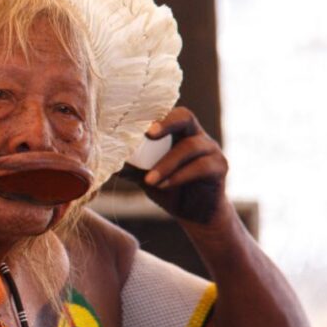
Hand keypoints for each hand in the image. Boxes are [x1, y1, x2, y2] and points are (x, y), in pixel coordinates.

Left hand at [131, 107, 227, 224]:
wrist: (193, 213)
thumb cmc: (168, 188)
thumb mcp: (146, 176)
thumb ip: (131, 166)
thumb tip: (105, 161)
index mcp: (177, 131)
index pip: (168, 113)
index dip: (155, 115)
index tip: (138, 125)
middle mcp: (196, 134)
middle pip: (185, 117)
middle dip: (167, 123)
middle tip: (149, 133)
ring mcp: (211, 149)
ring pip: (190, 147)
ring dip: (166, 163)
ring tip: (149, 179)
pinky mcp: (220, 167)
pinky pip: (201, 167)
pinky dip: (179, 176)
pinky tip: (164, 185)